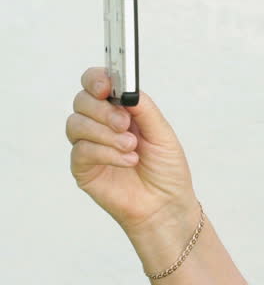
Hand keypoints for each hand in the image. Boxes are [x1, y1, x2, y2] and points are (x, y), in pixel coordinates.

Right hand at [67, 67, 196, 236]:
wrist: (166, 204)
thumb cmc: (166, 169)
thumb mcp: (162, 133)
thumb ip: (144, 109)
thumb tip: (128, 89)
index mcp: (120, 110)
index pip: (96, 84)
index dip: (96, 80)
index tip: (106, 86)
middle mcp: (101, 124)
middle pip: (82, 101)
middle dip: (103, 110)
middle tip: (125, 124)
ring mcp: (89, 145)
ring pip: (77, 124)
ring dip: (106, 134)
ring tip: (131, 147)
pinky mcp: (82, 168)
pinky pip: (81, 151)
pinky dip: (106, 153)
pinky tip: (127, 161)